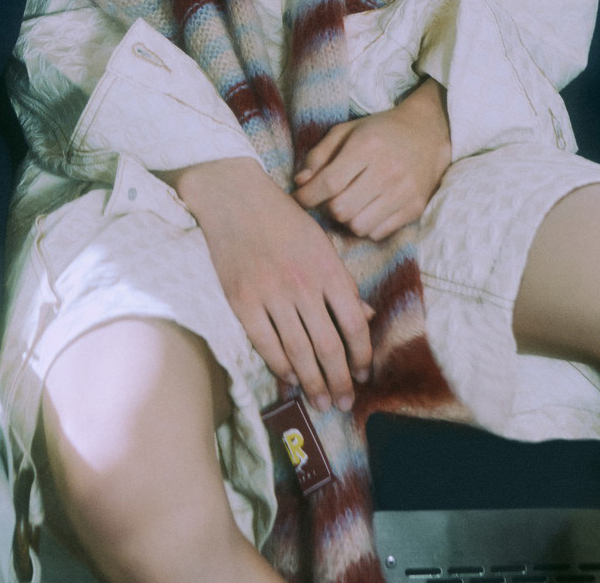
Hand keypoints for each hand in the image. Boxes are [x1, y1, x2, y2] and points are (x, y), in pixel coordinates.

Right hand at [171, 157, 373, 413]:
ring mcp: (271, 293)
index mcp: (327, 268)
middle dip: (340, 381)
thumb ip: (342, 281)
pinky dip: (280, 366)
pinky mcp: (242, 300)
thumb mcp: (321, 242)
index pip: (354, 325)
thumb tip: (366, 317)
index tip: (364, 375)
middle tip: (343, 403)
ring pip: (298, 352)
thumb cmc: (282, 217)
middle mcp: (303, 284)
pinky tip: (289, 379)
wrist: (233, 195)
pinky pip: (265, 344)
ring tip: (321, 402)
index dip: (362, 356)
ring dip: (312, 383)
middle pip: (329, 347)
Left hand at [293, 79, 451, 241]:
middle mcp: (387, 171)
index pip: (330, 182)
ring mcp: (404, 192)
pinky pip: (379, 233)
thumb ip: (319, 155)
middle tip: (329, 197)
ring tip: (349, 202)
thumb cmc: (379, 131)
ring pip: (359, 226)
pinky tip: (367, 208)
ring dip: (347, 219)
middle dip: (328, 207)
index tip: (299, 198)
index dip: (308, 196)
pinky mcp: (415, 208)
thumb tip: (300, 183)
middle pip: (342, 209)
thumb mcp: (345, 131)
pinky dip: (366, 226)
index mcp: (367, 146)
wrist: (427, 133)